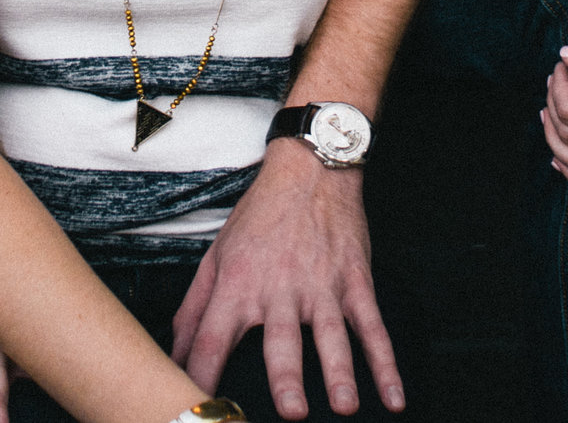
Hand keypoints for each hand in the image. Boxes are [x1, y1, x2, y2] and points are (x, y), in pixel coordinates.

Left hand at [172, 141, 403, 416]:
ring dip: (339, 372)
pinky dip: (386, 364)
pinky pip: (373, 327)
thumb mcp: (216, 255)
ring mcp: (322, 285)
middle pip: (281, 341)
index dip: (204, 376)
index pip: (213, 338)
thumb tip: (173, 354)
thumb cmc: (259, 216)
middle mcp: (280, 287)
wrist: (309, 169)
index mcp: (238, 283)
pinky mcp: (355, 282)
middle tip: (290, 413)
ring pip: (331, 336)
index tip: (202, 411)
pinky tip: (394, 396)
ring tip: (342, 406)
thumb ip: (194, 308)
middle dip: (286, 378)